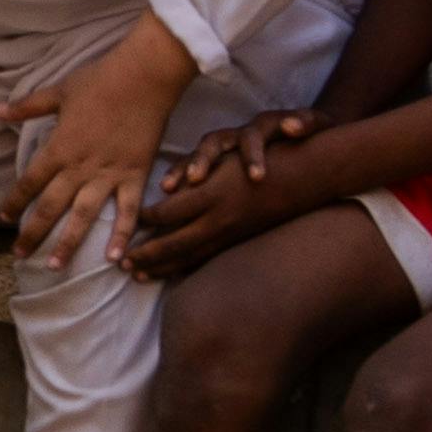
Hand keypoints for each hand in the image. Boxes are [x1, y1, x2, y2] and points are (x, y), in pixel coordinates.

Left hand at [1, 34, 200, 278]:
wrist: (144, 76)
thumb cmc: (100, 80)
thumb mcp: (58, 91)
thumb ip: (27, 107)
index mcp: (59, 147)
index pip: (29, 181)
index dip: (15, 201)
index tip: (4, 218)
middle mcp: (79, 166)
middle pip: (50, 206)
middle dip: (32, 233)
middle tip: (19, 255)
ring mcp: (108, 174)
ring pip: (83, 216)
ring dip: (67, 243)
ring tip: (54, 267)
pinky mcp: (135, 175)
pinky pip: (128, 211)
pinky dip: (122, 234)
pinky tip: (115, 258)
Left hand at [124, 109, 318, 280]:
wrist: (310, 173)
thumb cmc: (266, 154)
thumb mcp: (228, 155)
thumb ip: (198, 172)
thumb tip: (168, 189)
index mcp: (212, 195)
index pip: (168, 212)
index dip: (145, 221)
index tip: (126, 228)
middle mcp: (219, 218)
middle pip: (175, 241)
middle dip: (147, 254)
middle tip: (122, 265)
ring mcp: (231, 232)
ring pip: (190, 254)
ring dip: (163, 266)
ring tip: (139, 276)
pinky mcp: (241, 240)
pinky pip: (209, 257)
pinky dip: (189, 267)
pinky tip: (173, 275)